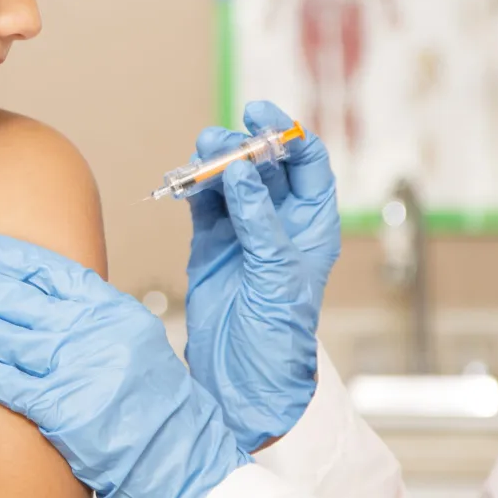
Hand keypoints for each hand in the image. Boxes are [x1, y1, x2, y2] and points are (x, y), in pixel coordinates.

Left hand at [0, 233, 247, 497]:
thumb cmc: (157, 405)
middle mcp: (94, 332)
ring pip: (3, 334)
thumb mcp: (134, 340)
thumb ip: (90, 315)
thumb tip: (39, 293)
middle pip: (17, 296)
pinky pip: (6, 382)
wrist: (182, 463)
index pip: (47, 268)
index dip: (2, 253)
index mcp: (112, 309)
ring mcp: (78, 369)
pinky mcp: (62, 411)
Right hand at [185, 101, 340, 451]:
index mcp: (313, 226)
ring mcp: (243, 232)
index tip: (261, 117)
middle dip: (242, 146)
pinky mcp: (211, 245)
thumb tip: (239, 172)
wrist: (243, 380)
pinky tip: (184, 179)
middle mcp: (280, 223)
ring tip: (198, 154)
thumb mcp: (276, 275)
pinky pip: (203, 203)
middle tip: (219, 140)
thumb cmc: (278, 336)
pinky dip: (192, 187)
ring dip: (213, 163)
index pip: (307, 165)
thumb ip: (258, 221)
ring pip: (229, 180)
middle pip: (263, 166)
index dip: (287, 136)